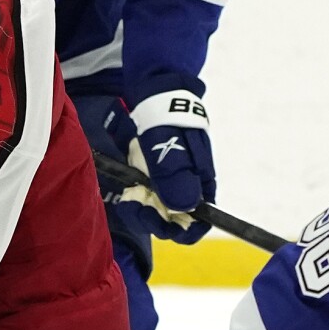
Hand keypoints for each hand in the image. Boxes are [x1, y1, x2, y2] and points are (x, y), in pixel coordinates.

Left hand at [118, 90, 215, 244]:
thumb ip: (175, 178)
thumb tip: (182, 210)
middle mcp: (186, 192)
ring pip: (154, 214)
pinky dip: (134, 199)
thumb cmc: (168, 122)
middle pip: (172, 224)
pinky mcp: (151, 181)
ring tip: (130, 193)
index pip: (197, 225)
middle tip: (134, 202)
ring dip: (140, 209)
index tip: (158, 221)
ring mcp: (167, 187)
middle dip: (151, 220)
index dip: (179, 232)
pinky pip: (143, 201)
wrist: (154, 97)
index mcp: (200, 187)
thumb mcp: (171, 148)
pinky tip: (128, 188)